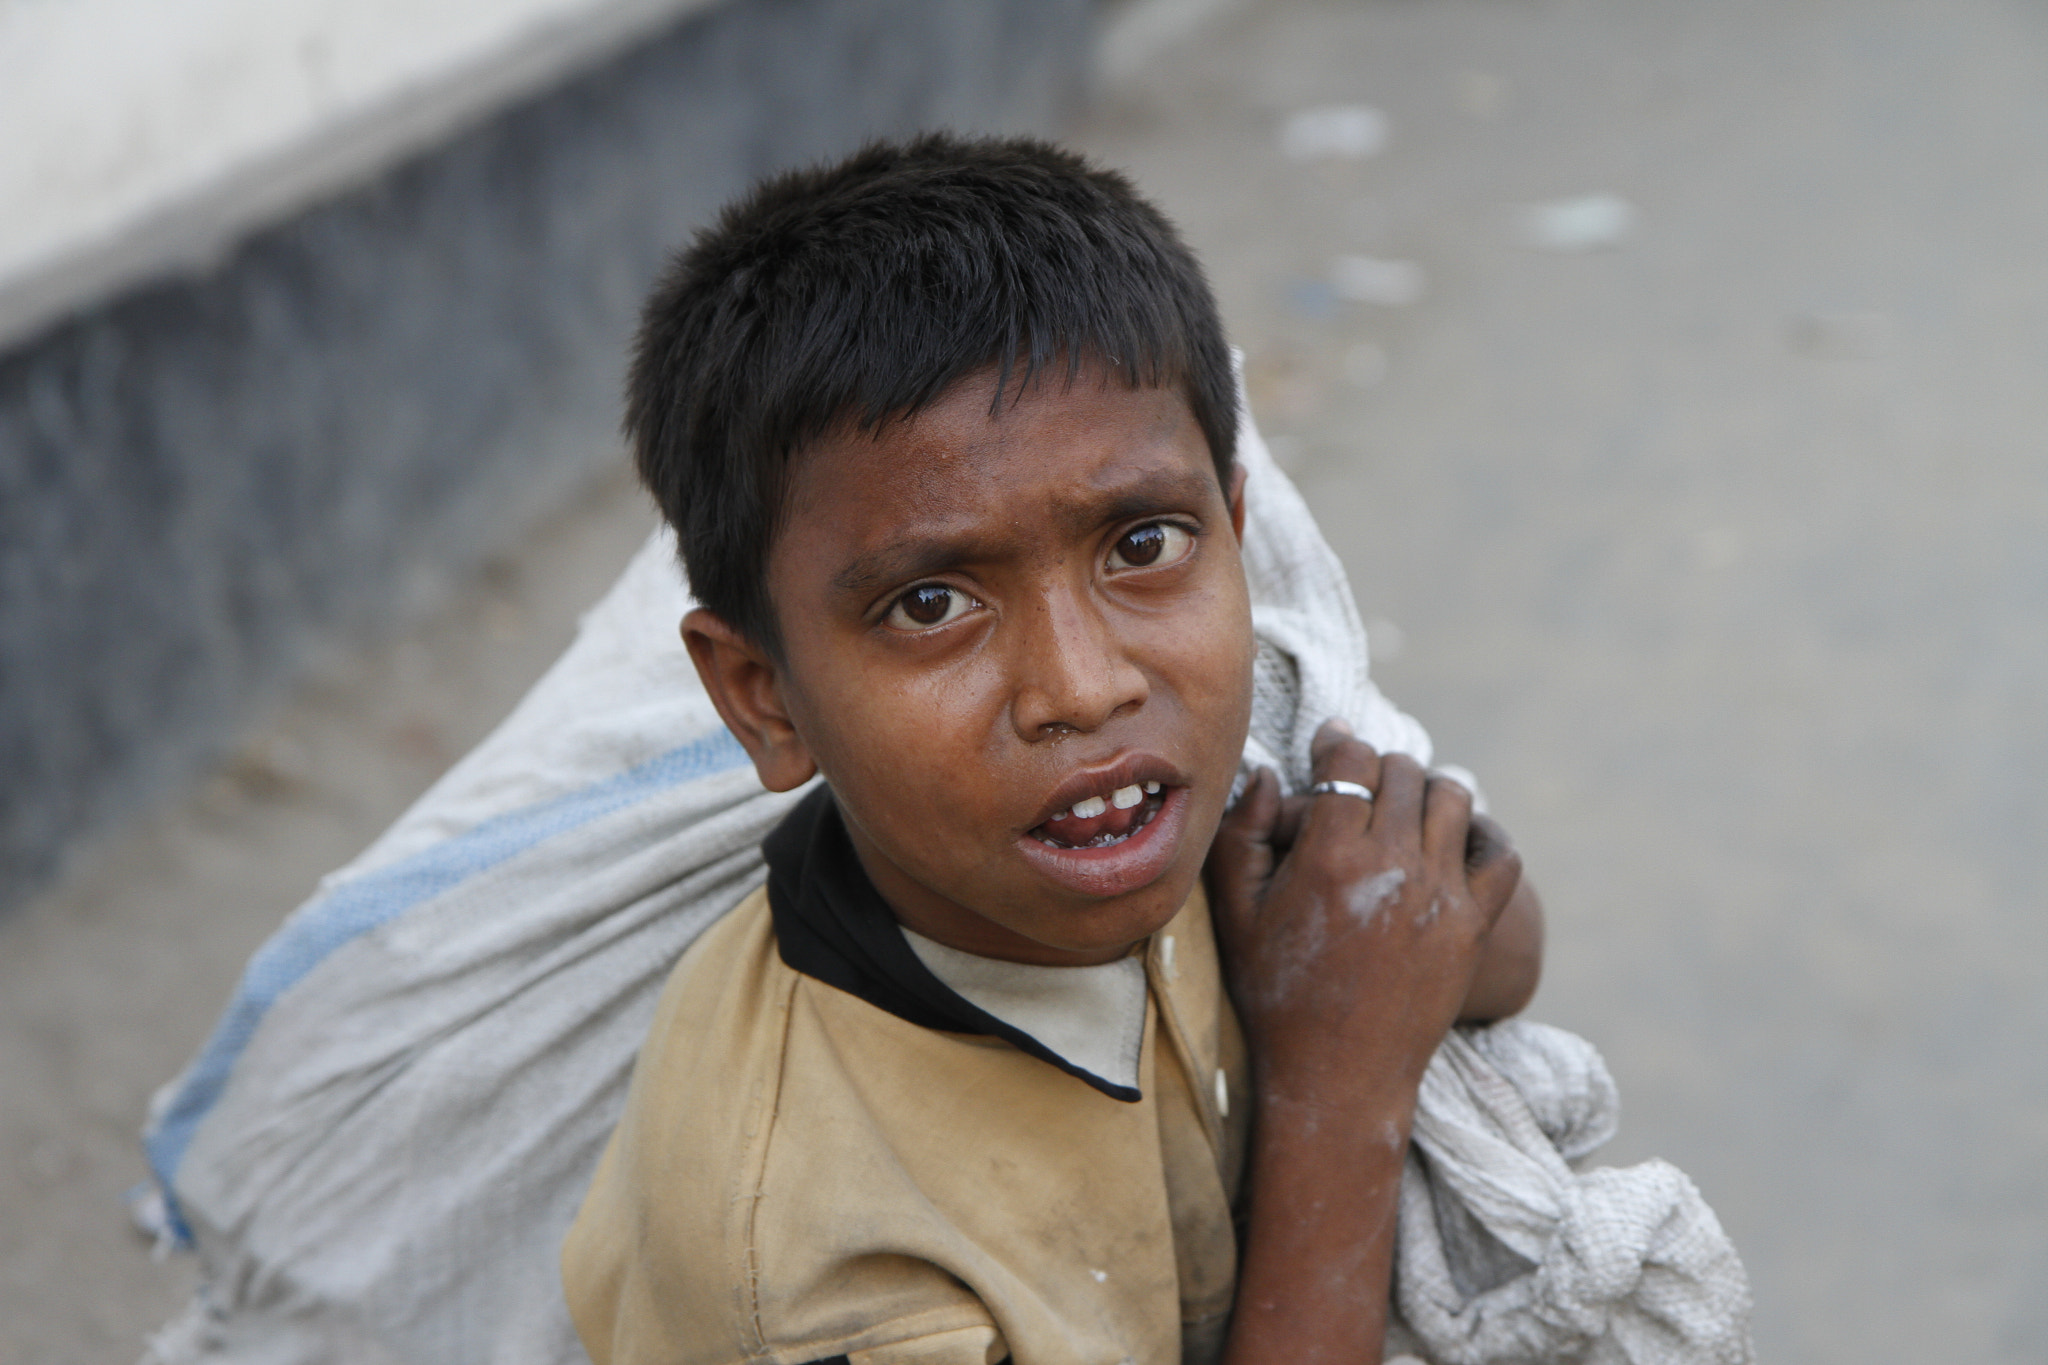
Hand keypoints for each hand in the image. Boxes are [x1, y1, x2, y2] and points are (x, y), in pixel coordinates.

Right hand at [1207, 720, 1523, 1093]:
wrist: (1338, 1075)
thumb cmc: (1276, 993)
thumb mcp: (1236, 914)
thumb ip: (1243, 834)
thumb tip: (1263, 772)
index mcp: (1329, 857)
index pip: (1351, 764)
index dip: (1339, 744)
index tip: (1331, 745)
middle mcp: (1391, 866)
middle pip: (1403, 773)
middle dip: (1380, 768)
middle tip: (1362, 785)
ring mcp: (1439, 895)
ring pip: (1452, 798)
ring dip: (1428, 791)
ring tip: (1405, 809)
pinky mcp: (1472, 925)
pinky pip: (1499, 853)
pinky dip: (1482, 833)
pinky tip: (1455, 839)